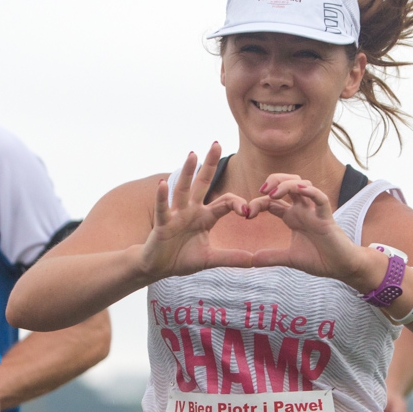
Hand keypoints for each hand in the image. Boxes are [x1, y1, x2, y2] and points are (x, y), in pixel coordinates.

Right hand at [138, 144, 253, 279]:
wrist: (158, 267)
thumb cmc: (182, 258)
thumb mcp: (210, 259)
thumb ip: (231, 258)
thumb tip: (254, 261)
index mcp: (204, 216)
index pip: (225, 202)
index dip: (237, 204)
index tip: (246, 212)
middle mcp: (190, 210)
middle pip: (202, 183)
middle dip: (209, 164)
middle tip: (217, 144)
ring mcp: (176, 215)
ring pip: (182, 190)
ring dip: (187, 172)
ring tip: (191, 154)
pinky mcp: (162, 224)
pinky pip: (163, 208)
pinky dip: (162, 197)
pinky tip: (162, 184)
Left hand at [246, 175, 376, 286]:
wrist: (341, 268)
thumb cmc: (320, 259)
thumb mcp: (290, 259)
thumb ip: (272, 257)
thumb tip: (252, 260)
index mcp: (293, 217)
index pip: (272, 201)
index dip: (258, 203)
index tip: (247, 214)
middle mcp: (303, 210)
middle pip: (288, 184)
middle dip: (274, 181)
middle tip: (261, 190)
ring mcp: (315, 212)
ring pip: (303, 185)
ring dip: (287, 184)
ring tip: (274, 193)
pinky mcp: (327, 219)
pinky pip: (321, 199)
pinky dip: (311, 192)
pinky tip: (299, 190)